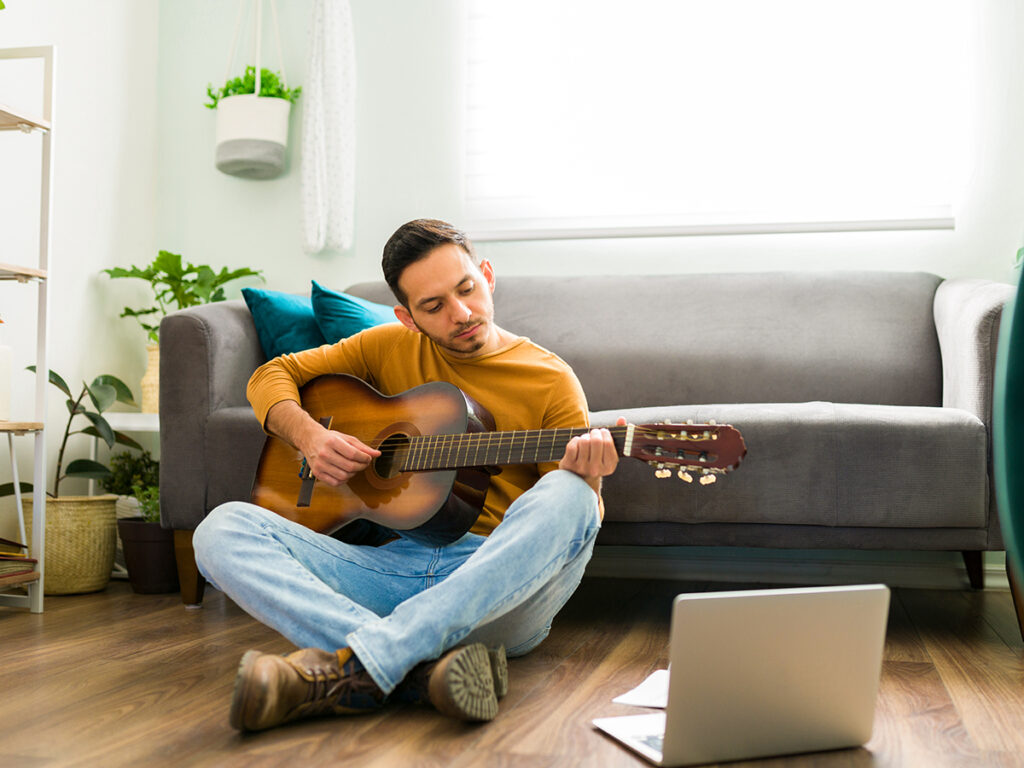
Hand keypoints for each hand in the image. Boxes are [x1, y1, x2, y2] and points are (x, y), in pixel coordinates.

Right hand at [266, 399, 380, 486]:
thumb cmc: (329, 438)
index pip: (353, 454)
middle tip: (363, 464)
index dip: (364, 458)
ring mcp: (320, 464)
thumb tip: (377, 454)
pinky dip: (344, 480)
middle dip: (361, 467)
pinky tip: (345, 473)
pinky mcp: (317, 473)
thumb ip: (362, 447)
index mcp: (332, 442)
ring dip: (353, 474)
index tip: (368, 458)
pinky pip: (335, 482)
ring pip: (344, 476)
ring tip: (354, 468)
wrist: (310, 439)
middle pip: (350, 466)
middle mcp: (324, 453)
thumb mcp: (346, 438)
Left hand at [558, 417, 625, 493]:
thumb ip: (618, 434)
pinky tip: (577, 444)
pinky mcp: (570, 465)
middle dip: (595, 432)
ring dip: (584, 436)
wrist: (579, 476)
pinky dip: (575, 440)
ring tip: (586, 439)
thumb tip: (621, 419)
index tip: (603, 431)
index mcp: (609, 466)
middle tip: (594, 433)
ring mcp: (582, 468)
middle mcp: (596, 469)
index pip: (608, 443)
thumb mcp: (609, 451)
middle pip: (596, 441)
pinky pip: (573, 445)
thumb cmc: (597, 459)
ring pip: (584, 441)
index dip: (605, 433)